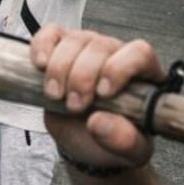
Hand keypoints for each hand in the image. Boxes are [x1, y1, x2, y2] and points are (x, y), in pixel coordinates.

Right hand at [30, 24, 162, 168]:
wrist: (88, 140)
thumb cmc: (114, 137)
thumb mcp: (129, 150)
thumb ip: (124, 140)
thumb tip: (99, 122)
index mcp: (143, 74)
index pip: (139, 53)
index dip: (120, 68)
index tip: (103, 92)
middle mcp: (116, 54)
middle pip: (101, 46)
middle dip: (82, 76)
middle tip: (75, 105)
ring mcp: (88, 48)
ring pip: (75, 40)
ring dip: (60, 68)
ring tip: (56, 94)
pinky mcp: (61, 48)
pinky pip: (52, 34)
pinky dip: (42, 46)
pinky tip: (40, 64)